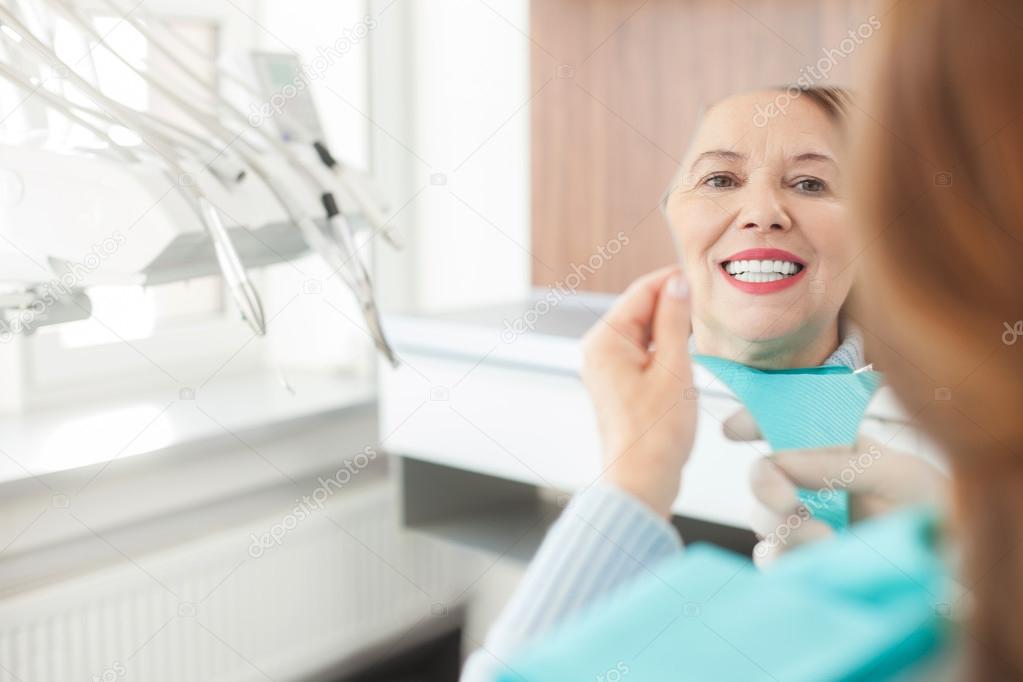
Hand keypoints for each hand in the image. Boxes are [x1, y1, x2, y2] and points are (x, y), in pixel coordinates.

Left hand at [580, 266, 696, 517]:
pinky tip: (687, 351)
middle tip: (710, 302)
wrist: (641, 480)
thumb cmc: (656, 433)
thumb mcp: (673, 368)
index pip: (641, 292)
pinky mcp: (616, 383)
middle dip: (673, 303)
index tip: (704, 277)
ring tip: (704, 326)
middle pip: (640, 309)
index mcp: (605, 340)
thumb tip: (677, 284)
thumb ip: (674, 321)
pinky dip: (663, 347)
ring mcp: (605, 367)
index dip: (673, 281)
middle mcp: (598, 349)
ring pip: (642, 330)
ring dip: (671, 326)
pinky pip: (641, 351)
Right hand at [745, 434, 948, 567]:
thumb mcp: (898, 474)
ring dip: (783, 526)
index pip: (784, 425)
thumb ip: (840, 463)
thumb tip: (781, 459)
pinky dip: (782, 558)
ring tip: (825, 542)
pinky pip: (769, 558)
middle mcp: (812, 484)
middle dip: (765, 484)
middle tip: (787, 504)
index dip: (754, 420)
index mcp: (834, 449)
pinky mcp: (803, 564)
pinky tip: (818, 560)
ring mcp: (804, 525)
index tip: (734, 429)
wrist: (952, 570)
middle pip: (763, 474)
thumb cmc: (932, 511)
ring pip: (762, 518)